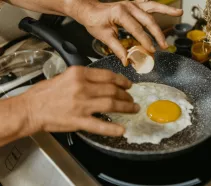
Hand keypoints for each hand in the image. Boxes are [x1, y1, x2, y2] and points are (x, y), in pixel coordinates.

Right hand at [20, 66, 139, 136]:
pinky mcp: (77, 120)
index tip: (128, 84)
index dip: (121, 80)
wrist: (29, 108)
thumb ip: (83, 77)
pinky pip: (99, 125)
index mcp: (78, 74)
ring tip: (133, 109)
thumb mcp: (64, 76)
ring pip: (110, 104)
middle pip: (112, 90)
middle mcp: (81, 87)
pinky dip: (112, 128)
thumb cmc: (44, 93)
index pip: (107, 76)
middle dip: (125, 95)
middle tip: (131, 98)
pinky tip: (122, 129)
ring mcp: (81, 105)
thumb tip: (102, 81)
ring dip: (125, 107)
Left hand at [66, 0, 182, 65]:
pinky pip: (149, 4)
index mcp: (120, 13)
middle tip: (164, 45)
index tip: (152, 51)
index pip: (137, 29)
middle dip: (157, 33)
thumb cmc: (94, 21)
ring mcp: (132, 4)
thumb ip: (117, 48)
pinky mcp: (133, 4)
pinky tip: (168, 9)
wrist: (89, 10)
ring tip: (179, 13)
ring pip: (152, 7)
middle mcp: (128, 6)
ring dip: (166, 11)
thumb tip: (127, 60)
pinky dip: (159, 7)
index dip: (145, 41)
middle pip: (148, 20)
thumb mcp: (104, 36)